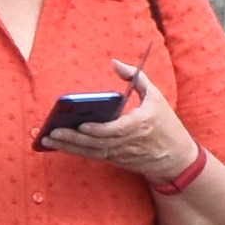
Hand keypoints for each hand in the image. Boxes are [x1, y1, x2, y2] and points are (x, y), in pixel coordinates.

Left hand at [41, 50, 202, 185]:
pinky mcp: (117, 161)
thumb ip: (137, 78)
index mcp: (140, 124)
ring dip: (70, 147)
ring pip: (92, 152)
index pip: (116, 130)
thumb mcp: (156, 97)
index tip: (82, 125)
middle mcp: (129, 142)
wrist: (177, 159)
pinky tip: (59, 146)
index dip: (98, 130)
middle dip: (73, 139)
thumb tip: (115, 63)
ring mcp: (122, 154)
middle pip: (97, 142)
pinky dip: (76, 152)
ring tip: (48, 139)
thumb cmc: (166, 124)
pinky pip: (93, 157)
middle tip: (51, 132)